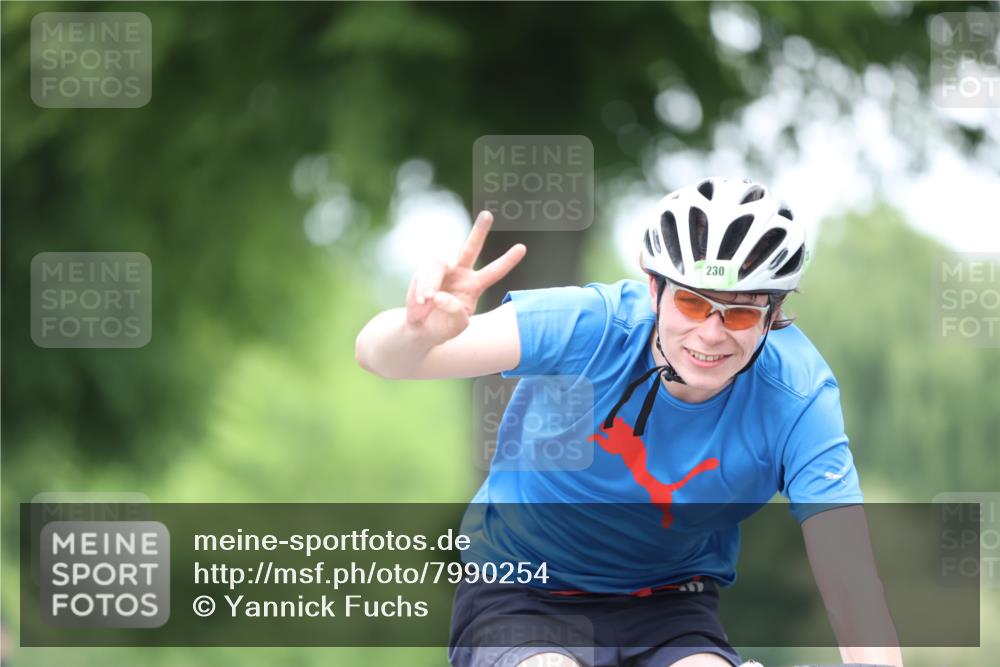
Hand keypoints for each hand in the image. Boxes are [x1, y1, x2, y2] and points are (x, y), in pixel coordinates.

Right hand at [405, 210, 525, 345]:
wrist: (421, 329)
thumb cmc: (444, 327)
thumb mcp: (457, 326)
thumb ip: (454, 312)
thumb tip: (440, 295)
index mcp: (474, 285)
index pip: (494, 271)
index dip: (507, 260)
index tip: (522, 248)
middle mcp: (460, 273)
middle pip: (470, 248)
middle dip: (478, 231)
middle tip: (488, 214)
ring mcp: (442, 271)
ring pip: (439, 264)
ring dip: (432, 283)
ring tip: (429, 300)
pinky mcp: (424, 271)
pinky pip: (424, 274)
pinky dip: (423, 288)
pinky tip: (422, 301)